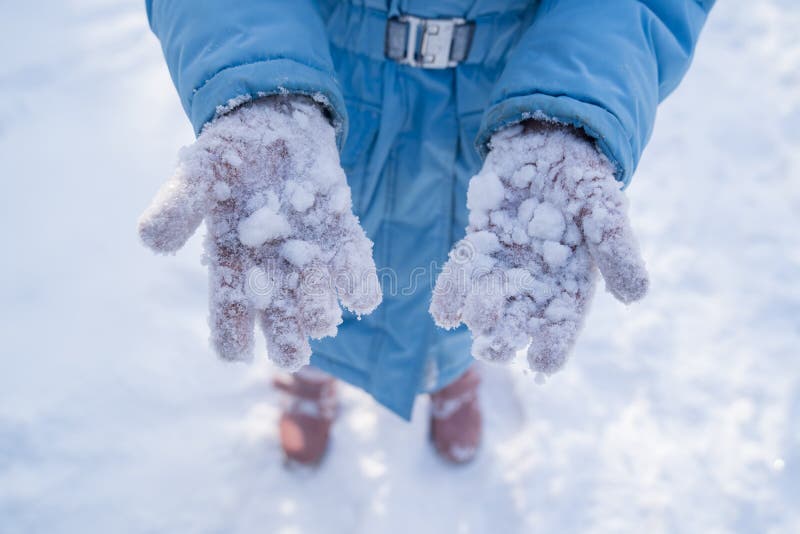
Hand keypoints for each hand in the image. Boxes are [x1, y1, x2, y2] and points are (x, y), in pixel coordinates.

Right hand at [138, 96, 380, 368]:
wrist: (275, 118)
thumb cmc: (230, 153)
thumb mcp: (198, 172)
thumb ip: (179, 203)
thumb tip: (148, 238)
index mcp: (232, 261)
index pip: (228, 310)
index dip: (231, 334)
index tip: (236, 352)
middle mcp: (271, 266)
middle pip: (278, 316)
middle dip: (286, 338)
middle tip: (293, 354)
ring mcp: (308, 252)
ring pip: (316, 296)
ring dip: (319, 308)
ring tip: (320, 319)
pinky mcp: (340, 231)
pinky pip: (352, 263)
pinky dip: (358, 280)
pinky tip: (363, 297)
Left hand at [430, 121, 647, 374]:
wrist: (548, 142)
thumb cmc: (582, 179)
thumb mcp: (604, 208)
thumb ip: (616, 247)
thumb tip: (636, 295)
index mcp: (570, 283)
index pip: (563, 324)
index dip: (554, 345)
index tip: (543, 362)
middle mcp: (535, 282)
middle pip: (519, 321)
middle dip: (505, 337)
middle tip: (493, 348)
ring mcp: (503, 265)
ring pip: (487, 302)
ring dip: (477, 315)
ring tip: (473, 323)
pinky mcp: (478, 245)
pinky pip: (463, 274)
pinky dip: (453, 292)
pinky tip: (444, 311)